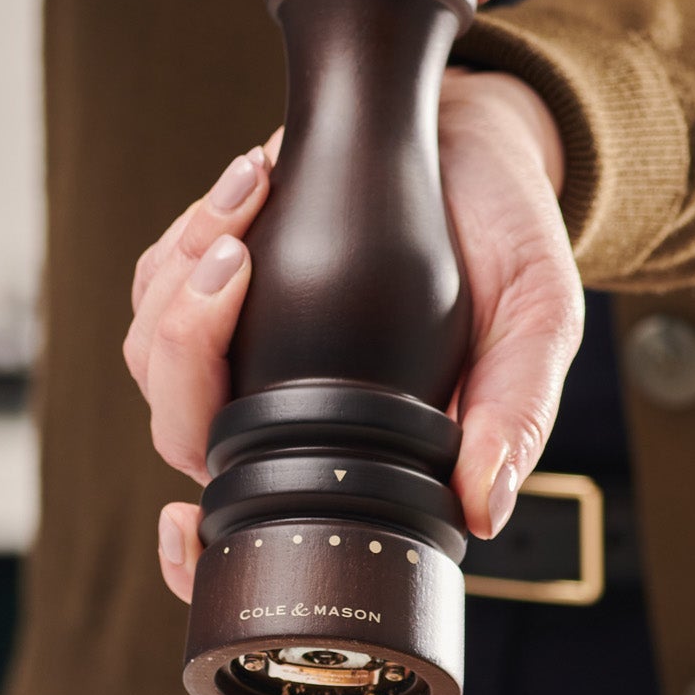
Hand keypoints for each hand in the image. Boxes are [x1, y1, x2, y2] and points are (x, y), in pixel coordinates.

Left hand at [126, 70, 579, 602]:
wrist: (480, 140)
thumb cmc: (509, 242)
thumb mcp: (539, 322)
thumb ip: (518, 414)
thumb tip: (483, 511)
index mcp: (352, 452)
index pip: (255, 529)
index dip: (198, 554)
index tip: (178, 523)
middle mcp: (283, 414)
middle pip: (181, 428)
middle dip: (187, 346)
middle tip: (238, 261)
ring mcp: (243, 349)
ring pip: (156, 353)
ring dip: (183, 275)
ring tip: (249, 202)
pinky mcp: (217, 279)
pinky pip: (160, 277)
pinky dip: (191, 231)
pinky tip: (251, 182)